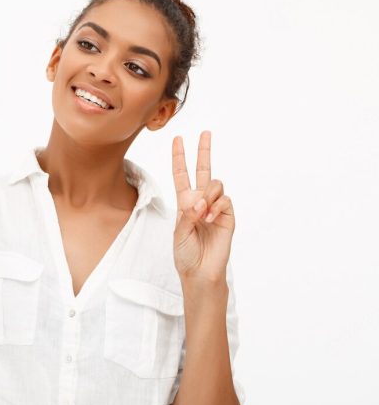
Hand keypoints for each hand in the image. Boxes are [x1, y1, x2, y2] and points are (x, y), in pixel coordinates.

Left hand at [172, 131, 234, 284]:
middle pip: (203, 170)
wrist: (200, 271)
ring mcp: (216, 207)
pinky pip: (225, 200)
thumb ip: (187, 215)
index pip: (181, 175)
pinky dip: (216, 208)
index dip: (179, 157)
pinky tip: (211, 220)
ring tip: (202, 215)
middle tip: (206, 133)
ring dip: (207, 196)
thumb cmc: (185, 254)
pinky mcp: (228, 215)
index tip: (177, 140)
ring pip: (215, 184)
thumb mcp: (178, 233)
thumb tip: (200, 201)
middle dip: (204, 151)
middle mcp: (201, 201)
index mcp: (185, 202)